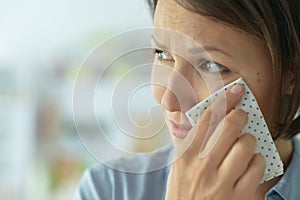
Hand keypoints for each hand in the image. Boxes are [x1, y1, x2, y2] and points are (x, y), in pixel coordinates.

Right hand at [165, 84, 265, 199]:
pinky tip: (250, 164)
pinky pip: (257, 168)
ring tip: (245, 145)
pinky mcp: (239, 196)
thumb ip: (189, 144)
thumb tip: (205, 120)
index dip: (224, 100)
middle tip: (242, 116)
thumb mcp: (179, 167)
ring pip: (246, 146)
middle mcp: (202, 167)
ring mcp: (222, 182)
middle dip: (240, 116)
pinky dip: (258, 162)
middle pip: (229, 127)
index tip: (235, 90)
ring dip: (249, 141)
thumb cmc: (184, 191)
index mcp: (186, 156)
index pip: (206, 119)